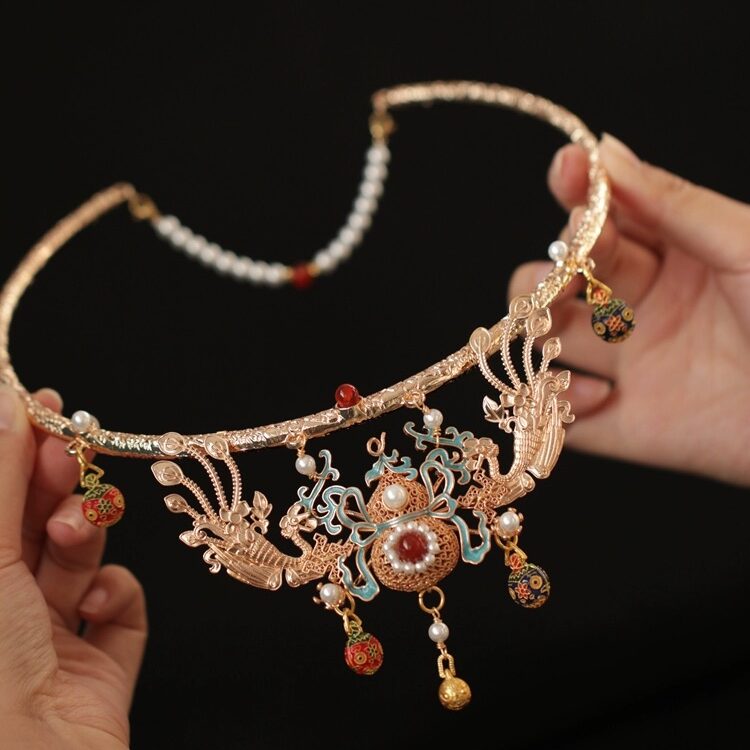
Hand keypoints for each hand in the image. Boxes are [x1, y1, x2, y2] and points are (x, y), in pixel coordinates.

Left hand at [0, 385, 146, 748]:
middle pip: (34, 528)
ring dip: (84, 537)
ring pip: (80, 561)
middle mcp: (1, 613)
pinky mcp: (101, 666)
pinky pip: (121, 609)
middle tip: (71, 447)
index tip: (47, 409)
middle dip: (54, 486)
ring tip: (76, 530)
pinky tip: (96, 603)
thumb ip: (1, 478)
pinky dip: (115, 595)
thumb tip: (9, 406)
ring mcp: (51, 642)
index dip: (17, 454)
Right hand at [509, 134, 749, 485]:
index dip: (578, 192)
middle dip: (551, 271)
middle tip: (572, 272)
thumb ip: (675, 204)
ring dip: (535, 328)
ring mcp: (625, 367)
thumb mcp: (748, 248)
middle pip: (556, 278)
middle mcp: (636, 309)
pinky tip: (600, 395)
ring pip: (541, 339)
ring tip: (565, 327)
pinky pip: (558, 413)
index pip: (602, 220)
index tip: (569, 170)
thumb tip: (605, 151)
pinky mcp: (622, 423)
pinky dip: (557, 403)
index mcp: (671, 259)